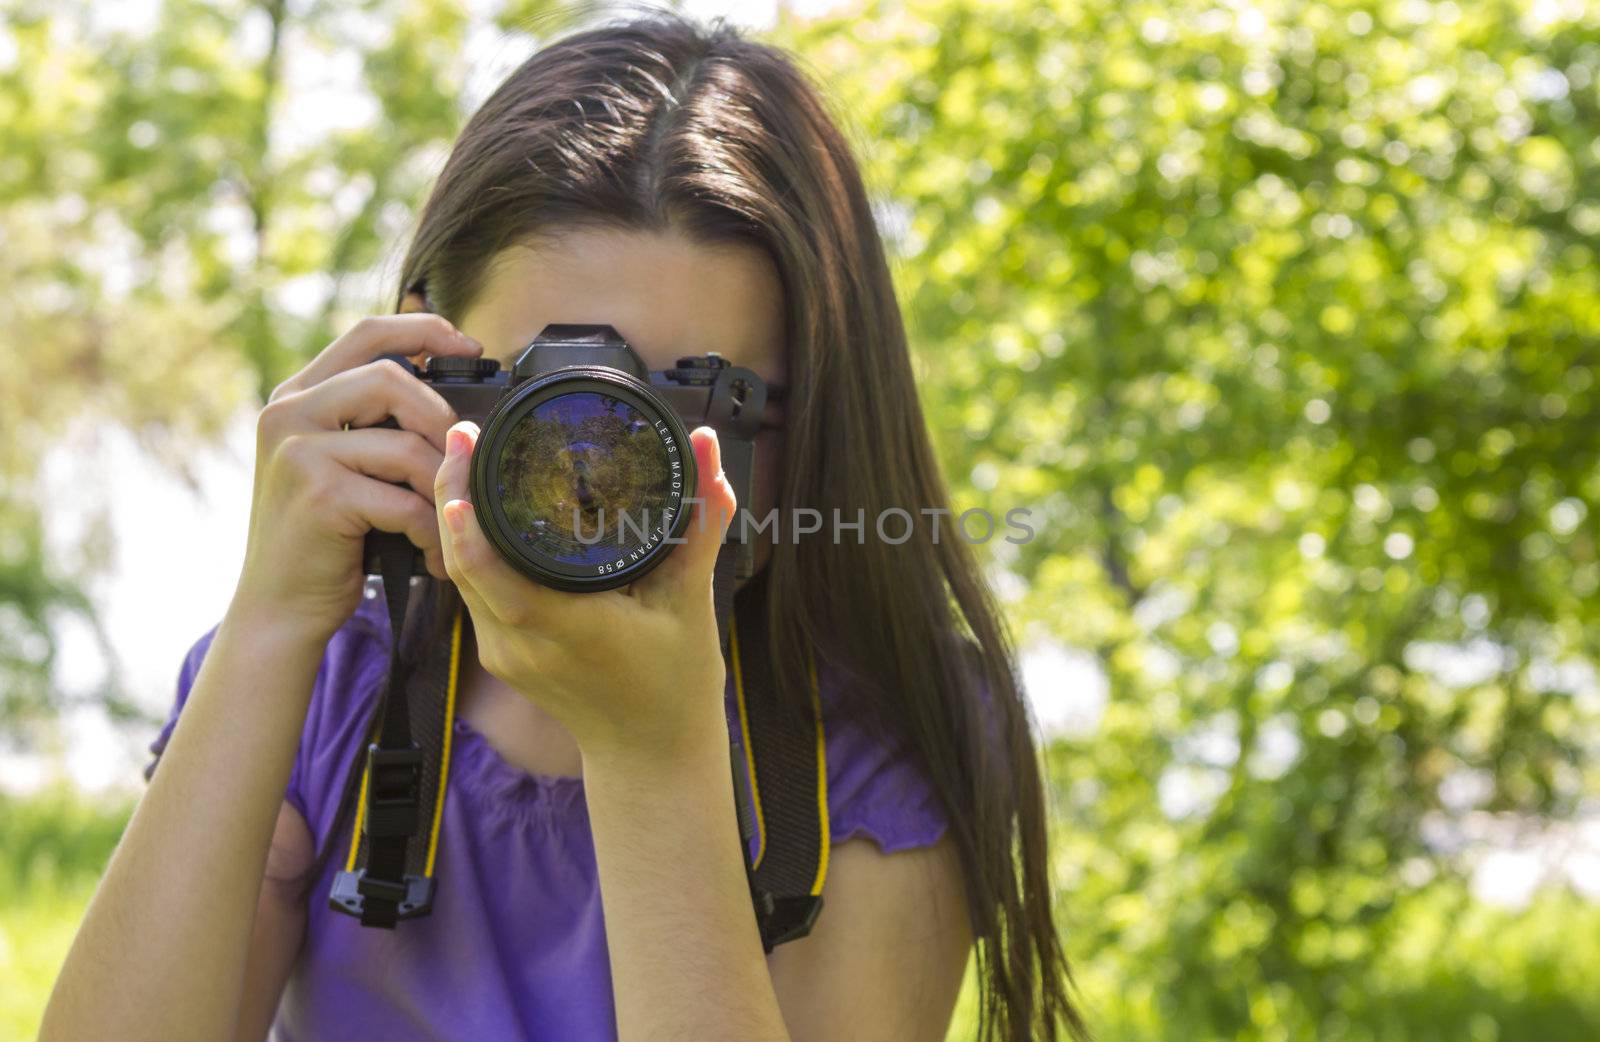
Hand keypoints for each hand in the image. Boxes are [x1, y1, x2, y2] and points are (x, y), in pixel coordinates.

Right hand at [233, 314, 483, 641]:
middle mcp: (287, 412)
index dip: (427, 331)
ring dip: (444, 490)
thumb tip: (458, 406)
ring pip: (407, 446)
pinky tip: (433, 557)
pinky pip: (405, 501)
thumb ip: (377, 425)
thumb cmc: (326, 539)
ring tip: (451, 523)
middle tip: (464, 466)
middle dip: (443, 422)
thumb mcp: (342, 466)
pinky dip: (431, 531)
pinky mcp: (319, 494)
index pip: (368, 333)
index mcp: (296, 395)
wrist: (279, 608)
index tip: (472, 348)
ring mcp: (297, 451)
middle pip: (394, 380)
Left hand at [435, 420, 738, 767]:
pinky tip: (474, 507)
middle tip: (463, 435)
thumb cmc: (676, 682)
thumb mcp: (693, 599)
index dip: (470, 529)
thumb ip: (700, 521)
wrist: (652, 752)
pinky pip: (472, 591)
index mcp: (571, 632)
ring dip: (453, 517)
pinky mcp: (501, 654)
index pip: (499, 580)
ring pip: (460, 577)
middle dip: (453, 495)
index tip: (464, 470)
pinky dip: (468, 547)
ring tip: (464, 457)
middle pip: (464, 566)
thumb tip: (709, 449)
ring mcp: (507, 653)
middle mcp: (525, 646)